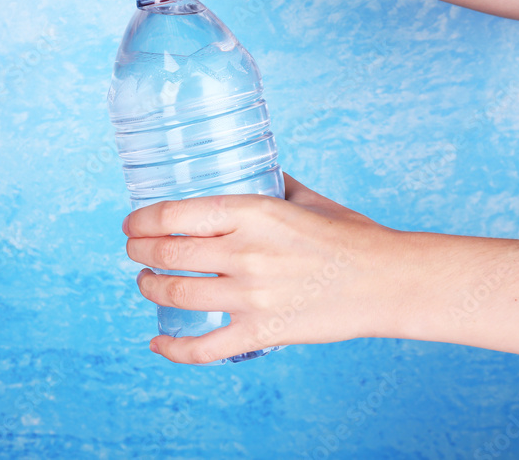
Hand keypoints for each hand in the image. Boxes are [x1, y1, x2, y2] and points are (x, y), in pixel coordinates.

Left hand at [123, 173, 398, 363]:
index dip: (142, 221)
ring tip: (147, 283)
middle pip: (167, 253)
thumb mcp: (307, 198)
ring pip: (175, 295)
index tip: (132, 224)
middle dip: (140, 252)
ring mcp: (250, 295)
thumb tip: (254, 170)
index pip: (174, 214)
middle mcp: (243, 251)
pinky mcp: (261, 332)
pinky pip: (202, 348)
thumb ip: (274, 183)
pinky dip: (172, 349)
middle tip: (136, 252)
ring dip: (150, 289)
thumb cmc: (351, 236)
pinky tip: (157, 343)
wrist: (386, 281)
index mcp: (252, 211)